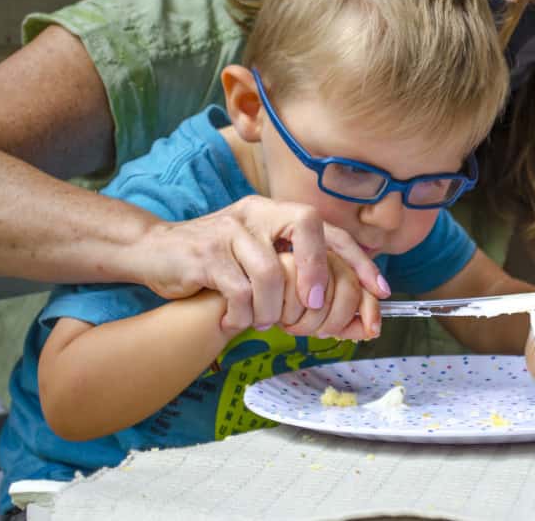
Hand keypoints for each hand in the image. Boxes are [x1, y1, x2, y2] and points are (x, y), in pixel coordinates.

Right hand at [131, 195, 388, 333]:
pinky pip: (238, 290)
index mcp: (276, 213)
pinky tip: (233, 321)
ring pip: (271, 271)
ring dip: (270, 308)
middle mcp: (256, 212)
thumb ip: (297, 282)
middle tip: (312, 309)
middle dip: (317, 273)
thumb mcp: (260, 263)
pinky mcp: (204, 254)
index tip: (380, 292)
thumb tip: (346, 319)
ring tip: (260, 321)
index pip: (330, 229)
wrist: (153, 252)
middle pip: (306, 225)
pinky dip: (242, 315)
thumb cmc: (217, 265)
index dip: (359, 260)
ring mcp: (229, 229)